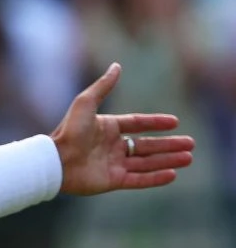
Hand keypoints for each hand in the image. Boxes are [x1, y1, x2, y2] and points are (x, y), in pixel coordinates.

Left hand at [51, 63, 193, 195]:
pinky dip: (155, 178)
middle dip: (169, 145)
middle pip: (146, 145)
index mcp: (106, 128)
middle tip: (191, 144)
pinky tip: (173, 175)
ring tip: (188, 158)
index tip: (175, 122)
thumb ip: (103, 86)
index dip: (156, 122)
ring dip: (167, 160)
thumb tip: (117, 66)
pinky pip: (139, 180)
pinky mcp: (112, 181)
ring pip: (146, 162)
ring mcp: (112, 164)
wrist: (56, 161)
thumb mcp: (86, 103)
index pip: (137, 124)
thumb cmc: (69, 131)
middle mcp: (111, 146)